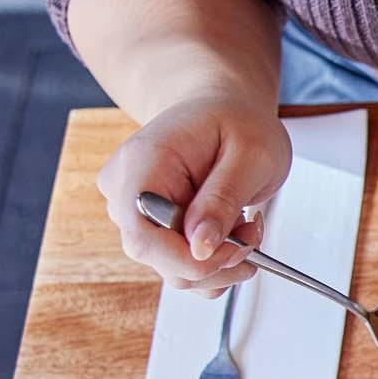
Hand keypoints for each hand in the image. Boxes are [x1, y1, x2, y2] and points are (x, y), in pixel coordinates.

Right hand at [95, 91, 289, 293]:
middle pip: (157, 257)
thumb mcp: (251, 154)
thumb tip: (200, 247)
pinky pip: (180, 266)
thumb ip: (223, 199)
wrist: (221, 109)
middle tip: (251, 231)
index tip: (235, 249)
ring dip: (220, 261)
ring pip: (172, 269)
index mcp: (143, 162)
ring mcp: (133, 211)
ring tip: (245, 225)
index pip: (142, 234)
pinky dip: (215, 262)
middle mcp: (125, 189)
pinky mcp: (150, 228)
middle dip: (216, 259)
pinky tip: (231, 235)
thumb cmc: (236, 122)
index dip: (188, 258)